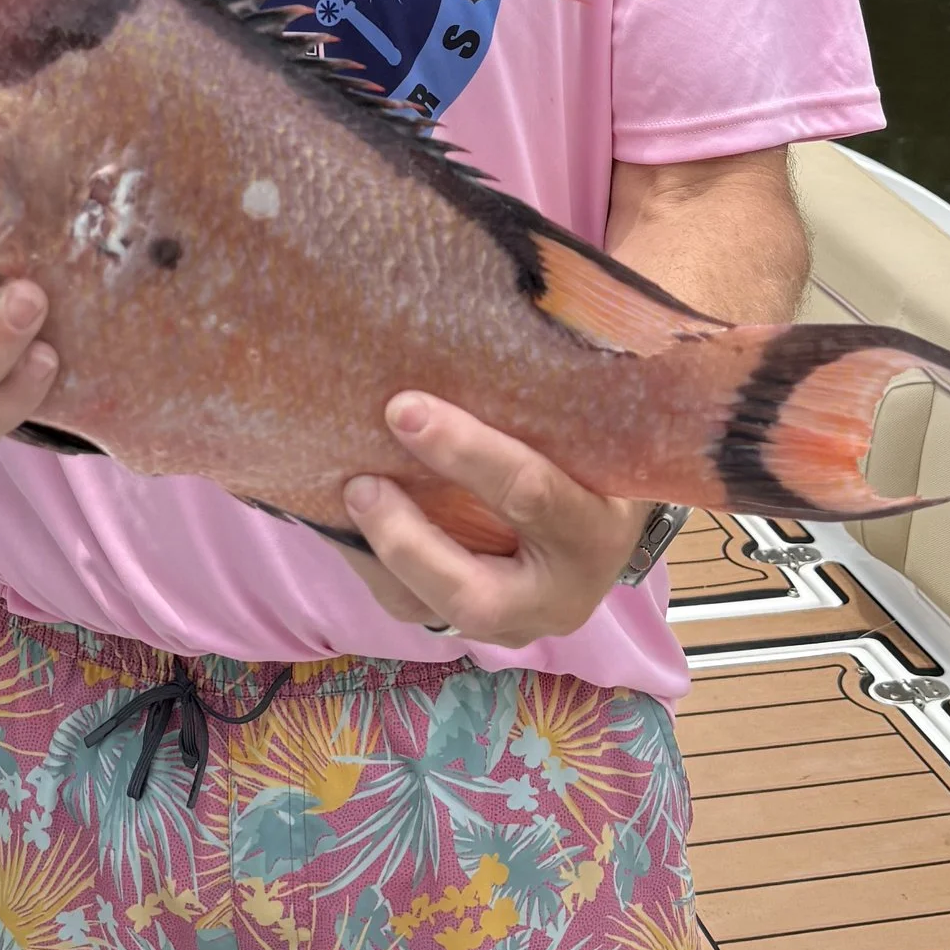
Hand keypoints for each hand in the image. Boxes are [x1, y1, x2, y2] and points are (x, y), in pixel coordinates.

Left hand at [342, 393, 647, 648]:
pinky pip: (409, 606)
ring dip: (376, 553)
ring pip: (430, 609)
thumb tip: (468, 320)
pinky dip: (371, 562)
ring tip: (340, 496)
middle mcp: (559, 598)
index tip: (404, 408)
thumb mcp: (588, 434)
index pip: (531, 496)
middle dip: (407, 539)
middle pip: (472, 592)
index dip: (465, 453)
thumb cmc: (596, 458)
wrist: (609, 523)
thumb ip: (540, 404)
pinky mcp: (474, 629)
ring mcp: (514, 625)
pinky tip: (342, 518)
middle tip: (358, 484)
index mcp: (598, 535)